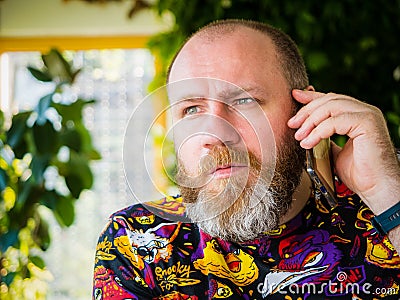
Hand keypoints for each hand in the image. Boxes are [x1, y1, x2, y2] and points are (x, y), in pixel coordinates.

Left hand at [287, 89, 399, 213]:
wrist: (376, 188)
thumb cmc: (359, 174)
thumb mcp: (334, 152)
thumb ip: (324, 138)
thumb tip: (305, 132)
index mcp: (358, 115)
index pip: (331, 99)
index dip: (311, 97)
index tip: (294, 96)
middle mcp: (365, 111)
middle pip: (329, 100)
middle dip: (307, 110)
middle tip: (292, 124)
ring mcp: (368, 115)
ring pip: (331, 107)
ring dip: (310, 121)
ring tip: (299, 136)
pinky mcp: (367, 123)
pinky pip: (335, 121)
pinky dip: (318, 131)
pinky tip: (308, 142)